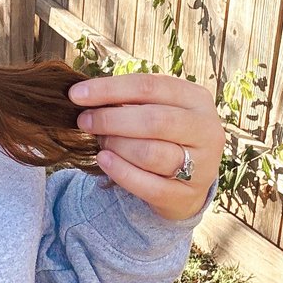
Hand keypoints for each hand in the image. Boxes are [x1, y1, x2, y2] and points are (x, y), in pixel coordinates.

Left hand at [67, 73, 225, 220]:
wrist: (186, 182)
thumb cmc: (162, 135)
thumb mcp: (153, 109)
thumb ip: (127, 100)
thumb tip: (83, 93)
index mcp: (196, 99)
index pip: (150, 86)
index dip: (109, 89)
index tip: (75, 94)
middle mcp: (206, 130)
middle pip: (154, 120)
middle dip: (110, 119)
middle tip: (84, 121)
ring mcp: (202, 166)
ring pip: (151, 153)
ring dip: (116, 146)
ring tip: (101, 142)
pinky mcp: (187, 195)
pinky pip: (149, 185)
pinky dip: (121, 171)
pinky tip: (103, 160)